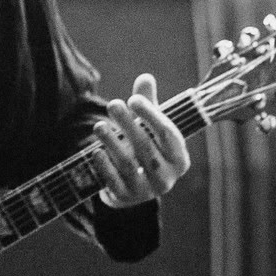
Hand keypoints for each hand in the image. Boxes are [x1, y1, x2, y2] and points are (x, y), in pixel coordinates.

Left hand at [94, 73, 189, 208]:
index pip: (168, 133)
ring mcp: (147, 191)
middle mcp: (167, 178)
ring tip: (98, 125)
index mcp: (179, 158)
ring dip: (113, 143)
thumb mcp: (150, 127)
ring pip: (129, 164)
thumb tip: (145, 77)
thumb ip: (148, 104)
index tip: (133, 98)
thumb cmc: (147, 147)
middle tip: (113, 104)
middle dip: (128, 124)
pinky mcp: (126, 198)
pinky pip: (114, 182)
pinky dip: (105, 167)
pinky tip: (96, 151)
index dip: (150, 114)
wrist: (135, 186)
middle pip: (146, 147)